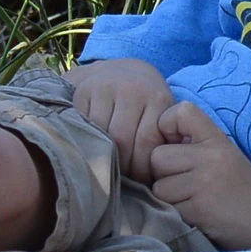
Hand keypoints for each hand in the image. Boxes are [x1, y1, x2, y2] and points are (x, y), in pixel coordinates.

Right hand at [65, 57, 174, 181]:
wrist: (123, 71)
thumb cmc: (147, 103)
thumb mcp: (162, 115)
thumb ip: (166, 140)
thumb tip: (164, 176)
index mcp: (157, 98)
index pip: (147, 142)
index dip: (142, 168)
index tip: (142, 180)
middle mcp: (132, 89)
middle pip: (122, 140)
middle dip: (123, 166)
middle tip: (124, 179)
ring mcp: (105, 88)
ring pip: (101, 135)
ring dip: (105, 156)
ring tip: (110, 167)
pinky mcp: (84, 91)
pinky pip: (84, 125)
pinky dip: (89, 142)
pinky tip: (96, 149)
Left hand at [147, 101, 250, 248]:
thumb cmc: (241, 186)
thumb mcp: (222, 153)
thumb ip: (191, 144)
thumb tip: (148, 145)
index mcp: (216, 138)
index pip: (179, 112)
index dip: (166, 127)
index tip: (175, 144)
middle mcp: (210, 156)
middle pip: (157, 156)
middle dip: (164, 173)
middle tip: (186, 183)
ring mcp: (204, 183)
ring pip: (158, 186)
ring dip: (169, 197)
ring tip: (193, 200)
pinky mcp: (199, 209)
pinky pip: (168, 208)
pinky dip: (178, 214)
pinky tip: (198, 214)